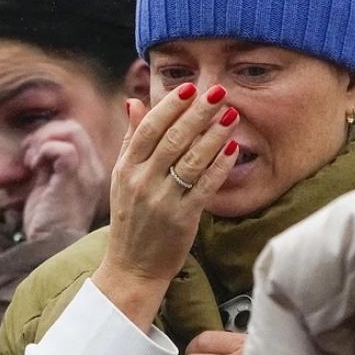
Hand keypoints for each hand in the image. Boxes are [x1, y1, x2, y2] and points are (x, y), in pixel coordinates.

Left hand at [21, 120, 109, 239]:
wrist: (50, 248)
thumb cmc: (48, 222)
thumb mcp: (51, 185)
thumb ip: (50, 162)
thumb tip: (37, 142)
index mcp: (90, 170)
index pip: (77, 133)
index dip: (51, 134)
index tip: (33, 153)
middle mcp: (93, 170)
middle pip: (74, 127)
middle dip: (45, 133)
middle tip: (30, 154)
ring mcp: (86, 174)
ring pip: (71, 131)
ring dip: (43, 140)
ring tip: (32, 160)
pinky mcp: (73, 180)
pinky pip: (64, 149)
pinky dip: (43, 150)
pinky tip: (33, 166)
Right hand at [93, 83, 238, 328]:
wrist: (132, 267)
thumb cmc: (131, 218)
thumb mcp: (123, 177)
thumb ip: (132, 139)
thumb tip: (133, 101)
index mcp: (126, 168)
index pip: (149, 129)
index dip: (170, 106)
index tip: (189, 87)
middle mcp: (142, 182)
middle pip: (172, 139)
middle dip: (198, 113)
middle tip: (219, 92)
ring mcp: (162, 201)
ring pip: (191, 160)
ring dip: (214, 135)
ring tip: (231, 115)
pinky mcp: (182, 219)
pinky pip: (204, 187)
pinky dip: (219, 166)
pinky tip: (232, 149)